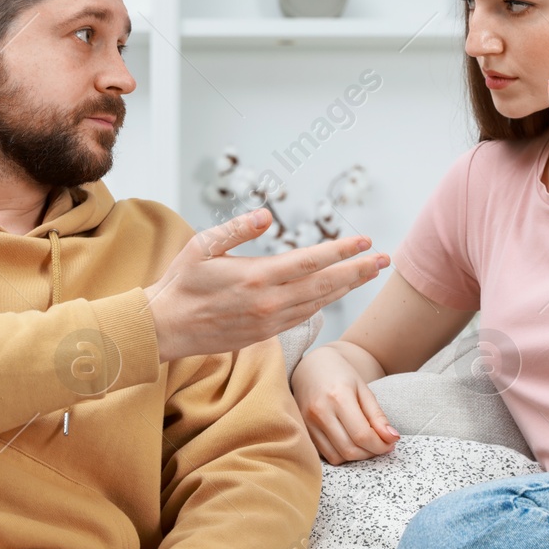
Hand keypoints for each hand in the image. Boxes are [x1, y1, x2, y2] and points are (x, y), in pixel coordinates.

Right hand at [144, 209, 389, 361]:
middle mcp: (269, 302)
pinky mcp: (264, 334)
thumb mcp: (202, 246)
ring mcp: (269, 321)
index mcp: (257, 276)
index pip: (311, 261)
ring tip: (368, 273)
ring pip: (318, 302)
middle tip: (384, 259)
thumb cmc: (181, 282)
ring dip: (346, 287)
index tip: (365, 241)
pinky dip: (324, 302)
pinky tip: (336, 293)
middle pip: (325, 284)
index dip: (342, 251)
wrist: (164, 328)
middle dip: (358, 271)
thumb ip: (237, 229)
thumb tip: (267, 215)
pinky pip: (303, 316)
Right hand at [292, 343, 400, 463]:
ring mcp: (308, 423)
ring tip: (366, 444)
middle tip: (381, 445)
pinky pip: (325, 455)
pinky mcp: (304, 431)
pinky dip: (341, 454)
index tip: (390, 444)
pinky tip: (349, 442)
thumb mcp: (363, 389)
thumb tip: (392, 439)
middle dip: (371, 453)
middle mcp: (320, 412)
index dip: (380, 445)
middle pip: (350, 450)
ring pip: (337, 457)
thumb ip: (377, 416)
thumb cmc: (340, 375)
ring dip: (356, 457)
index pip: (362, 435)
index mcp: (339, 397)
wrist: (311, 366)